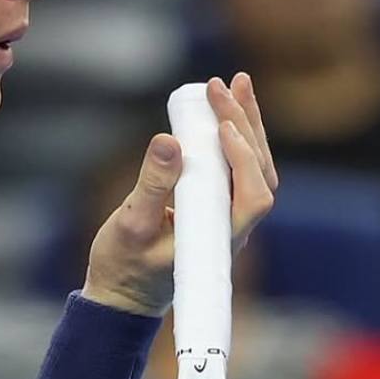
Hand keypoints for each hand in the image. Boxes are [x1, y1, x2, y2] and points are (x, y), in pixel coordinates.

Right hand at [82, 73, 278, 315]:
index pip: (253, 195)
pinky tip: (221, 113)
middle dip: (246, 124)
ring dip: (245, 125)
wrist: (120, 294)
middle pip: (259, 173)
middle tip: (227, 83)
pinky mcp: (211, 207)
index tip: (222, 124)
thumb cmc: (124, 266)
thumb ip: (152, 184)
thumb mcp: (131, 223)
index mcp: (220, 239)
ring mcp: (224, 217)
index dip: (245, 157)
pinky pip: (232, 169)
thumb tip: (169, 140)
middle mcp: (232, 227)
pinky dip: (231, 137)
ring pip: (250, 168)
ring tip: (235, 85)